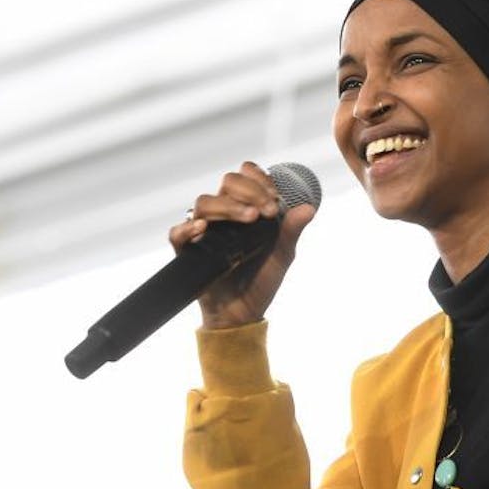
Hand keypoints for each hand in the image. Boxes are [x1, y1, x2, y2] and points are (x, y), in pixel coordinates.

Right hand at [168, 161, 316, 328]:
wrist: (243, 313)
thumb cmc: (261, 280)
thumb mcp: (282, 255)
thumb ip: (292, 230)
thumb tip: (310, 208)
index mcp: (245, 207)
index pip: (246, 175)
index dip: (260, 179)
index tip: (275, 199)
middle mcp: (223, 214)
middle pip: (226, 182)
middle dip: (249, 191)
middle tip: (267, 212)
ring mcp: (205, 231)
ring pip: (204, 202)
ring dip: (228, 206)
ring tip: (250, 219)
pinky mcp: (187, 250)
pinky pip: (178, 233)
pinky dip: (188, 228)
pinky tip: (203, 229)